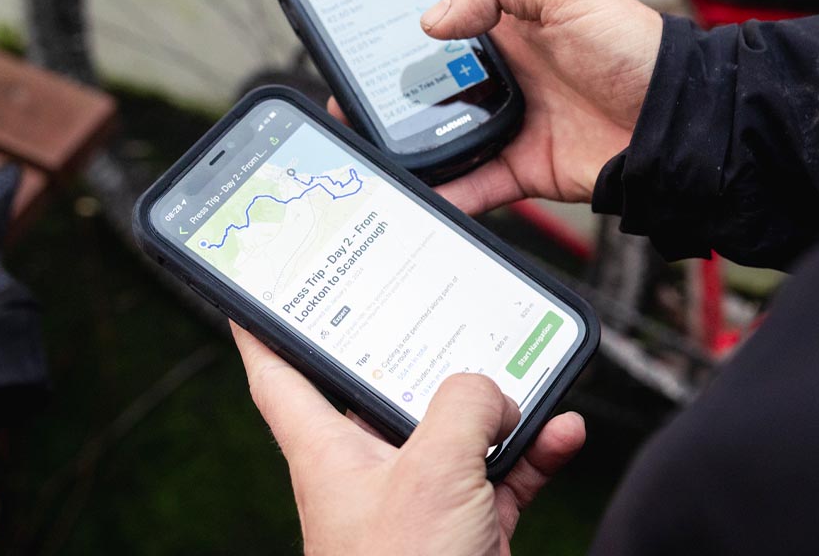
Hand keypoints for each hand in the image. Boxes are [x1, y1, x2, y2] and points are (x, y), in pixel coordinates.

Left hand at [232, 323, 585, 555]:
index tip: (257, 293)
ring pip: (457, 430)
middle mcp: (370, 468)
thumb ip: (462, 408)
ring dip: (498, 406)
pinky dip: (533, 451)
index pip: (280, 376)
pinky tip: (561, 431)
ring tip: (526, 376)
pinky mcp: (466, 526)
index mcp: (329, 451)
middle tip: (438, 306)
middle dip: (421, 353)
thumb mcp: (431, 473)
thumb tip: (490, 391)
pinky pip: (502, 472)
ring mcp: (420, 497)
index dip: (264, 331)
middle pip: (388, 390)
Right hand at [329, 0, 661, 214]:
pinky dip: (446, 192)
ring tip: (364, 144)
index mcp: (511, 20)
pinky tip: (416, 195)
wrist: (677, 122)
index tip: (359, 17)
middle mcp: (504, 69)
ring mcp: (510, 119)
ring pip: (441, 132)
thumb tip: (433, 17)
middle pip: (429, 76)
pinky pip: (473, 182)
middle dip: (385, 84)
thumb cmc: (636, 49)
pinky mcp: (521, 165)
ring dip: (404, 140)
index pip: (444, 5)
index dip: (403, 8)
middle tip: (345, 91)